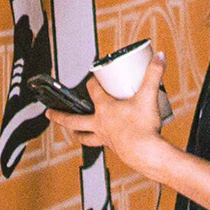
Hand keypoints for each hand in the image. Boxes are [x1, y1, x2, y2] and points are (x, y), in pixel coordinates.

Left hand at [45, 52, 169, 174]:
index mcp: (105, 109)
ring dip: (77, 133)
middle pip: (74, 119)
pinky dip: (98, 141)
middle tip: (50, 114)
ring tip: (72, 132)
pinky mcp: (113, 148)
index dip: (92, 82)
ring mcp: (104, 137)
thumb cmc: (142, 127)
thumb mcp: (148, 96)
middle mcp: (100, 124)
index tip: (93, 78)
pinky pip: (100, 144)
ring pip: (84, 136)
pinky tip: (103, 140)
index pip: (92, 91)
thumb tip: (159, 56)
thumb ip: (154, 75)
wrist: (146, 153)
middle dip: (61, 115)